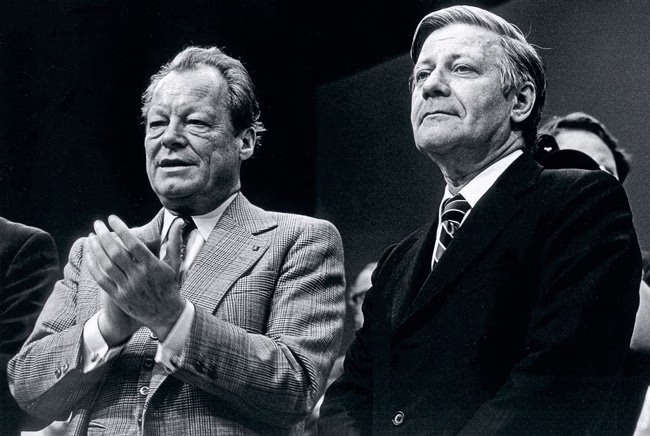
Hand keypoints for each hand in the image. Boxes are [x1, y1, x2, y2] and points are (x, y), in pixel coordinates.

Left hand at [85, 215, 185, 340]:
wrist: (166, 313)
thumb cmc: (170, 285)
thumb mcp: (175, 263)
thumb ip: (174, 241)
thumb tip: (179, 221)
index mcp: (152, 266)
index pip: (133, 243)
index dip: (121, 229)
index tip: (112, 218)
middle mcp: (139, 276)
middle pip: (116, 252)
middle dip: (104, 235)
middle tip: (97, 224)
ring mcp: (128, 287)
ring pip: (107, 265)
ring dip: (96, 249)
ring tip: (91, 237)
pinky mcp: (119, 297)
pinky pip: (102, 280)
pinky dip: (93, 266)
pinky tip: (89, 256)